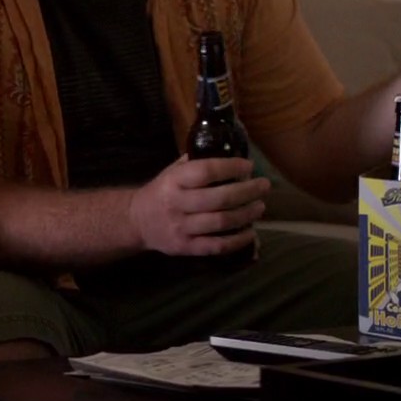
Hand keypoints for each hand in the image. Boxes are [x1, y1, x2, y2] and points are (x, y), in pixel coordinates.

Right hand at [128, 156, 269, 256]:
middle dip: (247, 191)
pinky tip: (250, 232)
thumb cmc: (161, 191)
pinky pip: (217, 245)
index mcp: (173, 181)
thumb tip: (228, 152)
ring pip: (221, 222)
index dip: (231, 168)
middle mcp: (176, 204)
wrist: (136, 221)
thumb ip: (195, 163)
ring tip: (260, 206)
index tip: (248, 166)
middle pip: (219, 199)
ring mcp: (181, 227)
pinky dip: (238, 240)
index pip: (206, 171)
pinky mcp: (186, 247)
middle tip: (263, 186)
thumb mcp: (171, 171)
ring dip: (246, 214)